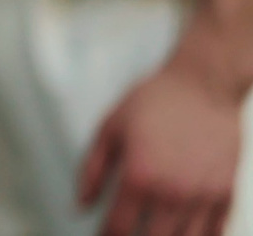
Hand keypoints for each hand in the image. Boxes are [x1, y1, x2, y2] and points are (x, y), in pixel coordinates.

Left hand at [80, 52, 242, 235]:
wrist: (202, 85)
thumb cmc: (152, 103)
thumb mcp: (109, 129)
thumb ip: (91, 171)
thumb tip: (80, 206)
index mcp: (138, 176)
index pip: (118, 229)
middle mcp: (172, 192)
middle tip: (127, 233)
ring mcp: (203, 196)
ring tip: (154, 230)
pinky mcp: (226, 194)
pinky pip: (215, 234)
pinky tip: (182, 231)